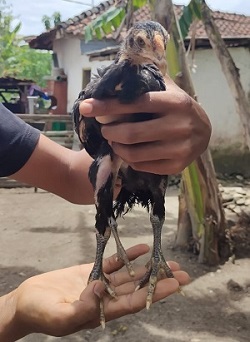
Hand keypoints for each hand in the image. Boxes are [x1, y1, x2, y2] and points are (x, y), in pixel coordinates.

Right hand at [7, 244, 188, 337]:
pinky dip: (128, 256)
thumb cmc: (40, 312)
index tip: (174, 285)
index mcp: (102, 311)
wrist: (27, 300)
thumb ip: (82, 306)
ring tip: (169, 261)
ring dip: (149, 268)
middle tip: (183, 273)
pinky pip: (114, 263)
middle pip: (139, 289)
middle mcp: (107, 297)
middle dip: (160, 280)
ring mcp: (101, 283)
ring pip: (131, 275)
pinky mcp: (92, 270)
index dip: (155, 294)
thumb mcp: (59, 316)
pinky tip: (142, 248)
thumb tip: (102, 288)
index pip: (135, 303)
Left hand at [79, 77, 210, 174]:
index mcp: (175, 102)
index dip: (106, 105)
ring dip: (117, 147)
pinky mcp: (177, 166)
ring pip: (134, 153)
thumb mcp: (168, 90)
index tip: (85, 107)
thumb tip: (112, 77)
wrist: (204, 132)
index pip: (134, 103)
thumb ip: (145, 82)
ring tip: (114, 141)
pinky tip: (130, 152)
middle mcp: (179, 126)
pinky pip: (142, 166)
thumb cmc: (178, 108)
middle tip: (105, 129)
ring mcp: (179, 149)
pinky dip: (130, 160)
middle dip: (109, 132)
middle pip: (130, 133)